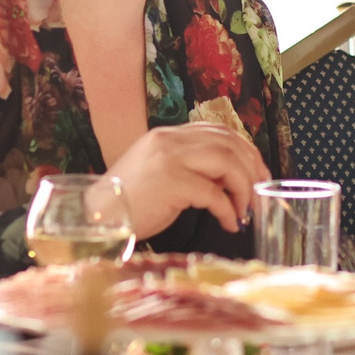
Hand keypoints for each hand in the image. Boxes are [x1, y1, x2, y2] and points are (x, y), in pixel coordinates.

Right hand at [102, 123, 265, 239]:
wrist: (95, 217)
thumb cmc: (127, 203)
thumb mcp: (161, 174)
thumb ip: (190, 168)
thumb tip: (228, 181)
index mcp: (168, 135)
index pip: (219, 131)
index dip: (245, 150)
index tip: (258, 172)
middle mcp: (170, 140)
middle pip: (228, 143)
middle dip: (252, 168)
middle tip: (259, 193)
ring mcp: (170, 159)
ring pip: (226, 162)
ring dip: (243, 188)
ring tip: (245, 210)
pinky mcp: (171, 182)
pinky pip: (213, 194)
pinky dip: (228, 210)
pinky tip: (230, 223)